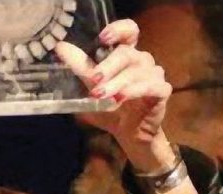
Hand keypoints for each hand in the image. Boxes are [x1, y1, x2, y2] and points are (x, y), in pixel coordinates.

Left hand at [56, 20, 172, 164]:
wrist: (128, 133)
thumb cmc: (111, 107)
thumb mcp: (91, 88)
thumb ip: (80, 68)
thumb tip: (61, 48)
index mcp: (126, 55)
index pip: (129, 31)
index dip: (118, 30)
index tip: (103, 37)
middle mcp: (142, 60)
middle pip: (127, 53)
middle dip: (108, 65)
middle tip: (93, 79)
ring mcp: (154, 74)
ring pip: (136, 72)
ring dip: (116, 83)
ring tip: (99, 95)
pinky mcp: (162, 91)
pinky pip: (150, 86)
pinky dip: (133, 91)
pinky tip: (120, 98)